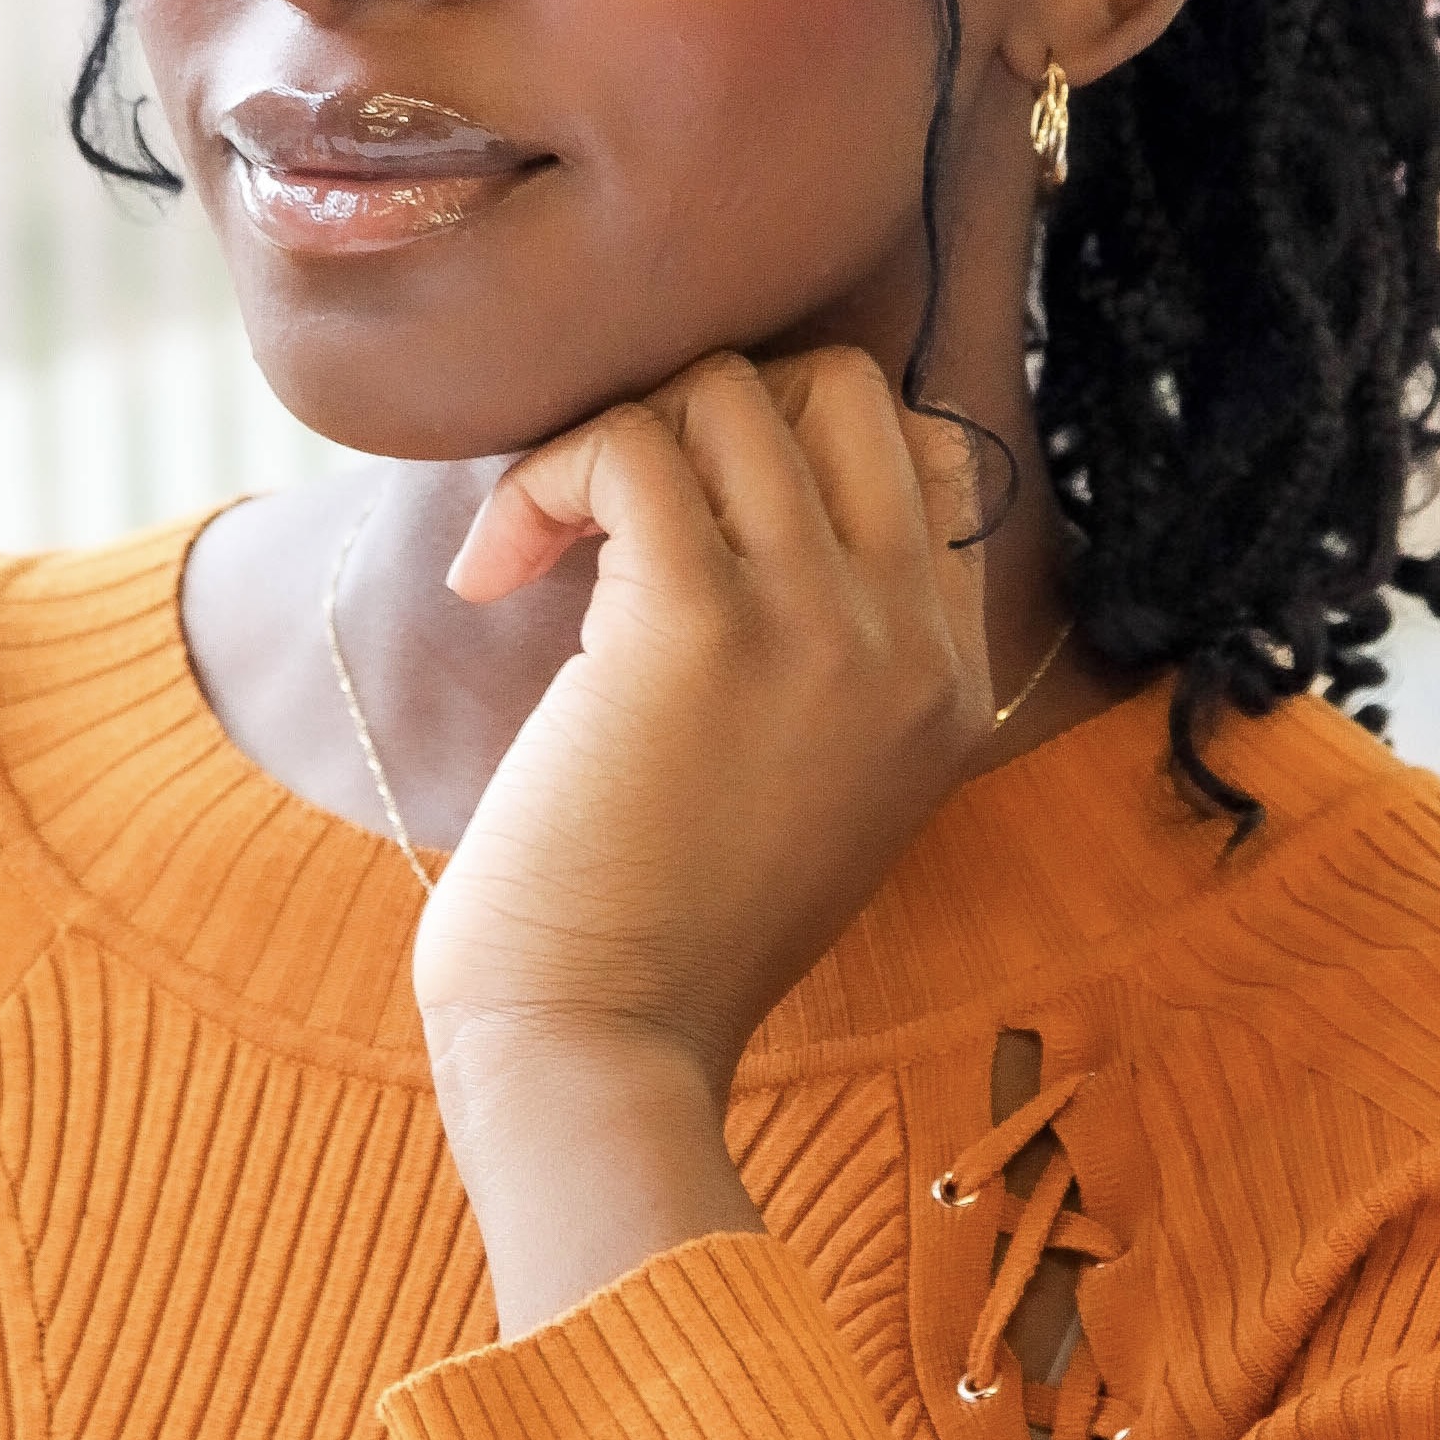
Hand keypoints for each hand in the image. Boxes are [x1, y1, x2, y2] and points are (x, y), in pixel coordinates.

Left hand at [415, 349, 996, 1330]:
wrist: (601, 1055)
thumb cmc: (658, 934)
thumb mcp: (802, 784)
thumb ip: (818, 653)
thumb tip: (728, 488)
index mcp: (948, 677)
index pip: (916, 450)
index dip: (780, 449)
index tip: (671, 532)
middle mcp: (909, 637)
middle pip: (837, 384)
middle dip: (703, 414)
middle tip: (608, 523)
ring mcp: (821, 623)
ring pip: (725, 392)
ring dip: (606, 444)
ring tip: (538, 555)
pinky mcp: (697, 623)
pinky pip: (629, 443)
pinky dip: (543, 479)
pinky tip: (490, 576)